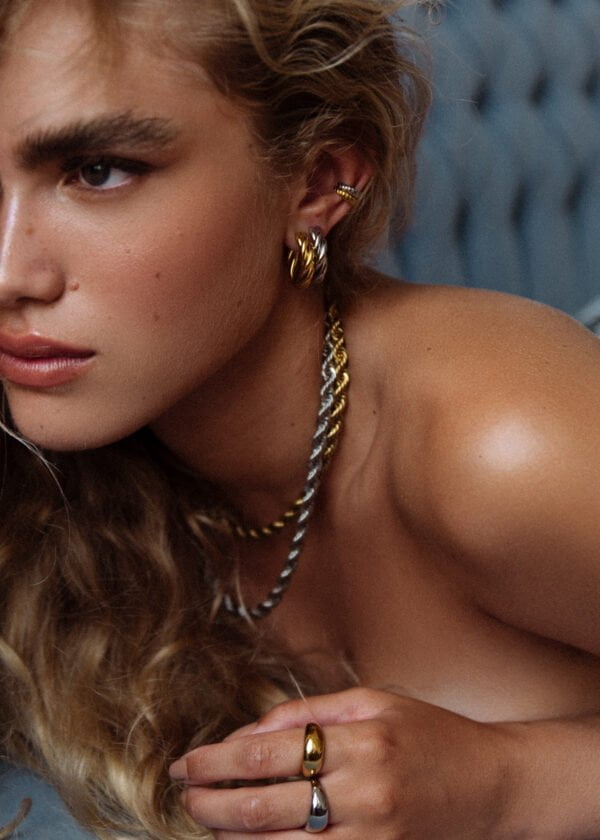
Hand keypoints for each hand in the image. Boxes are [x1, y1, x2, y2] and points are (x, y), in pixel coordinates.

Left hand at [169, 687, 516, 838]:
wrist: (494, 787)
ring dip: (233, 837)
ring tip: (208, 821)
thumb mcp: (373, 702)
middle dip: (211, 802)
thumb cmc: (431, 735)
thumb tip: (247, 734)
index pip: (267, 752)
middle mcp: (364, 793)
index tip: (186, 763)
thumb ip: (309, 712)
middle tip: (184, 794)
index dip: (216, 760)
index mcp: (361, 740)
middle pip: (263, 806)